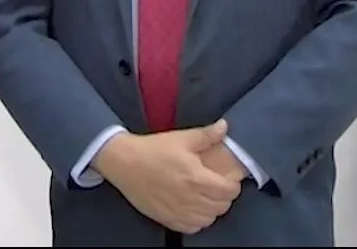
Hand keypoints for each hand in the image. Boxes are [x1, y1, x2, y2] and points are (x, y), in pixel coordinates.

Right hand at [93, 119, 242, 233]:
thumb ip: (206, 135)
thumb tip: (224, 127)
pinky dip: (197, 221)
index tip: (228, 178)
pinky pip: (192, 228)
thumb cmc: (152, 150)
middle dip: (224, 196)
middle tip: (218, 186)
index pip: (229, 192)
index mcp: (197, 178)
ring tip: (206, 197)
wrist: (123, 163)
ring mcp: (179, 211)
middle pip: (221, 207)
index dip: (233, 185)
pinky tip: (193, 209)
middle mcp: (190, 198)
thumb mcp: (181, 138)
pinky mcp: (167, 219)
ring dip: (212, 210)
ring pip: (209, 220)